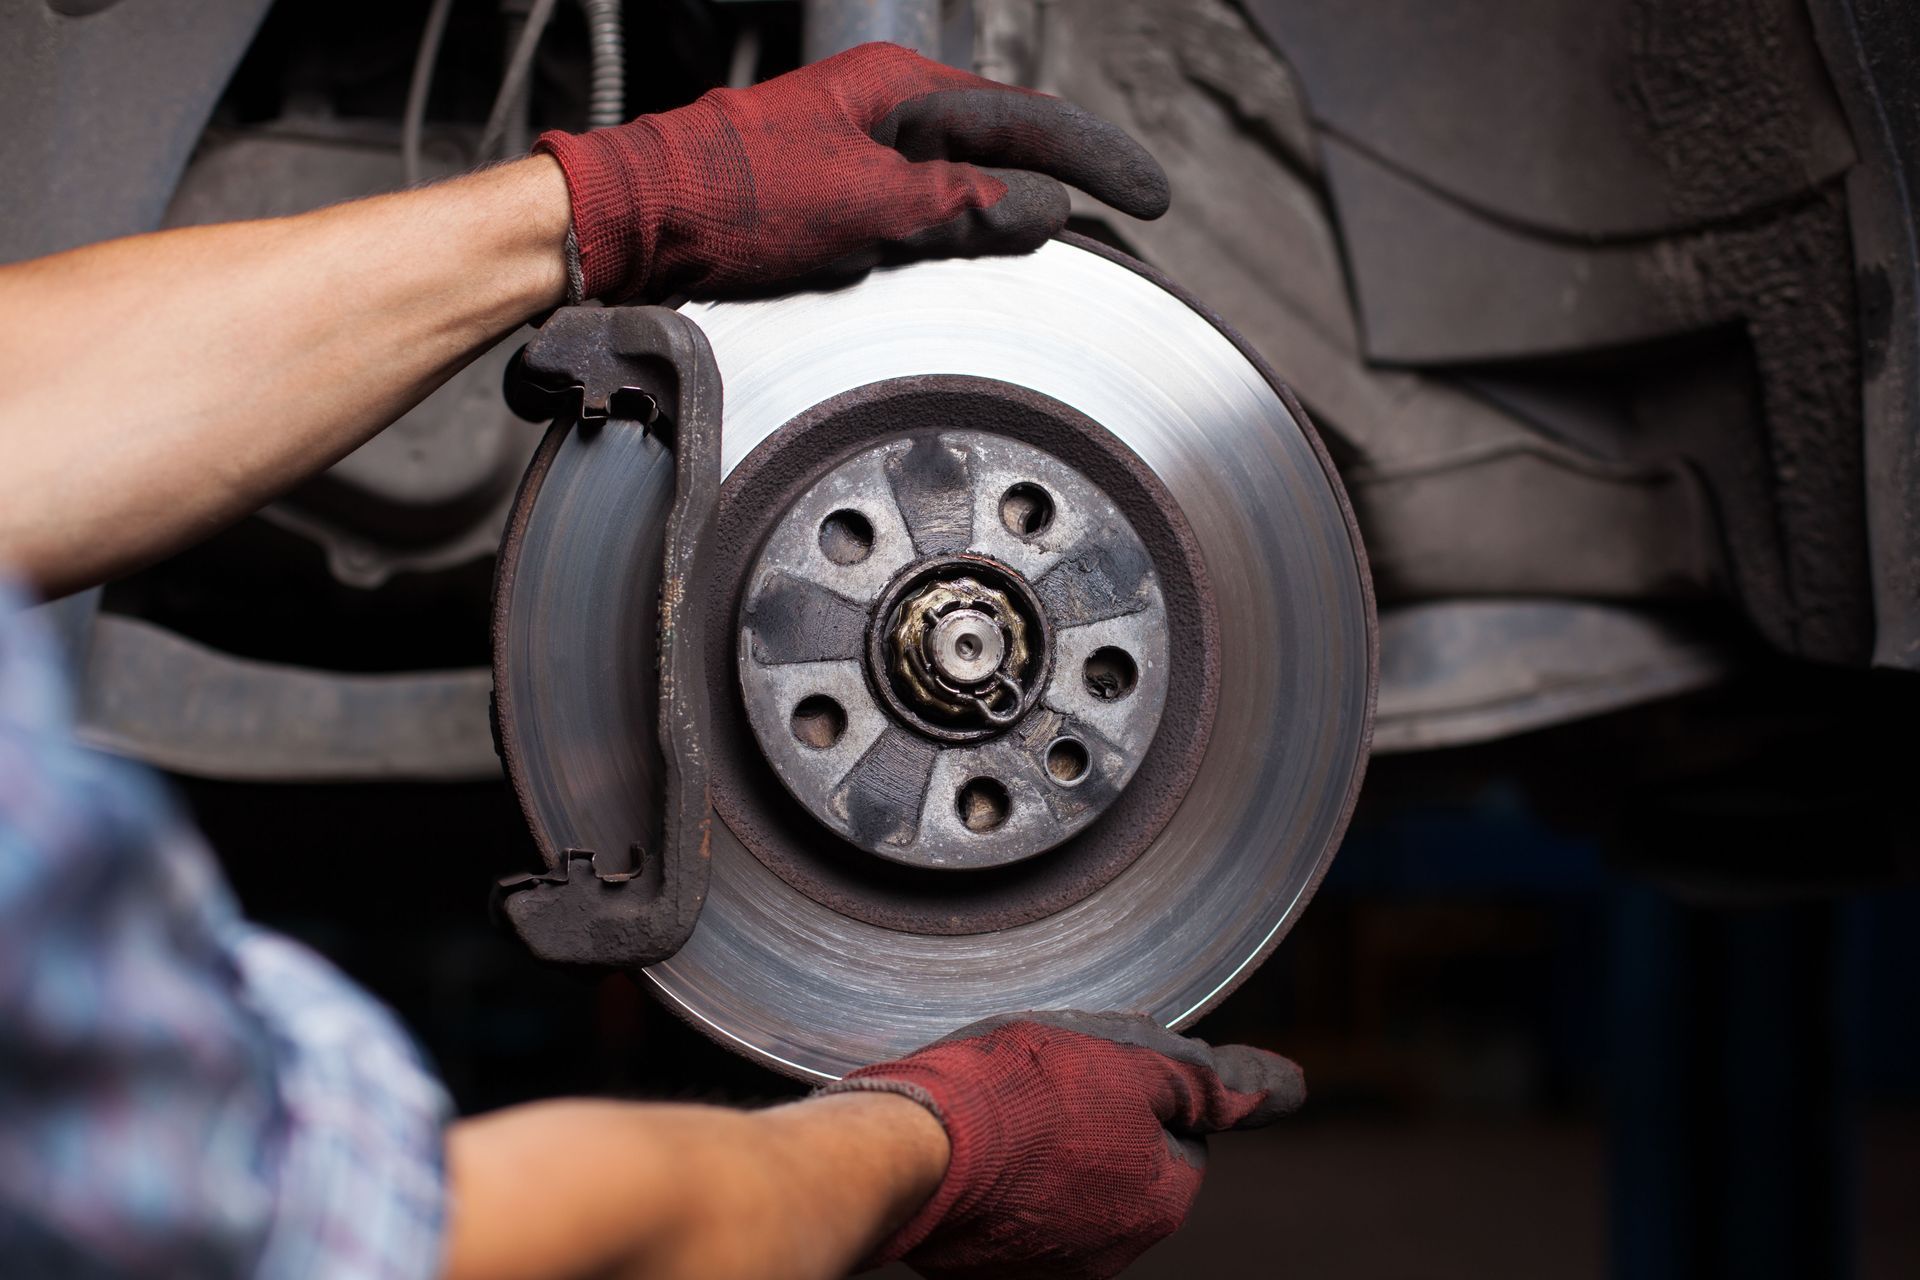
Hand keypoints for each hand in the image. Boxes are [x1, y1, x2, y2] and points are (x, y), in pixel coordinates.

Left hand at [533, 42, 1168, 302]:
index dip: (1096, 160)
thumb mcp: (865, 208)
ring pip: (964, 167)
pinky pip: (925, 197)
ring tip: (1078, 219)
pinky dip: (968, 218)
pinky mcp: (833, 188)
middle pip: (1003, 136)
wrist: (635, 223)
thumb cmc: (731, 202)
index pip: (1025, 123)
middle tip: (1131, 201)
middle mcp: (881, 107)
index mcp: (898, 89)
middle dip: (1072, 168)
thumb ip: (959, 208)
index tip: (1151, 195)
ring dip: (1021, 195)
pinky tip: (981, 238)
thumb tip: (1043, 211)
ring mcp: (857, 145)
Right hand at [820, 1011, 1304, 1279]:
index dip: (1136, 1089)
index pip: (1178, 1133)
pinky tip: (973, 1152)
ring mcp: (1049, 1270)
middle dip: (1092, 1126)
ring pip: (1065, 1192)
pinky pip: (1011, 1219)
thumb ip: (1207, 1082)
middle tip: (1040, 1089)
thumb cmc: (1021, 1092)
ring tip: (999, 1117)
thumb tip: (1289, 1089)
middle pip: (1122, 1167)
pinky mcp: (989, 1274)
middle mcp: (1115, 1252)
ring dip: (1044, 1155)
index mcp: (1162, 1199)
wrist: (913, 1146)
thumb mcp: (1129, 1061)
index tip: (1091, 1071)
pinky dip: (1000, 1187)